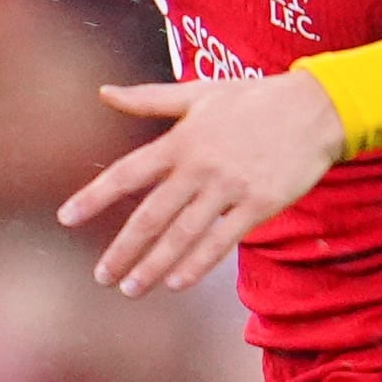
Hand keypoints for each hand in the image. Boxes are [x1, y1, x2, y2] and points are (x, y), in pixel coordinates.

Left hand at [57, 73, 347, 293]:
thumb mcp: (199, 93)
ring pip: (183, 235)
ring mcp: (229, 187)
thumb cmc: (254, 99)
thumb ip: (149, 98)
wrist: (316, 107)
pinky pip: (222, 241)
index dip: (94, 197)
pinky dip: (197, 264)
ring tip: (131, 288)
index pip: (127, 173)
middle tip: (101, 276)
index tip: (66, 218)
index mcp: (181, 140)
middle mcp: (200, 167)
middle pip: (151, 215)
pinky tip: (176, 283)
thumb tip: (103, 92)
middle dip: (123, 249)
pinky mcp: (259, 205)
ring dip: (153, 265)